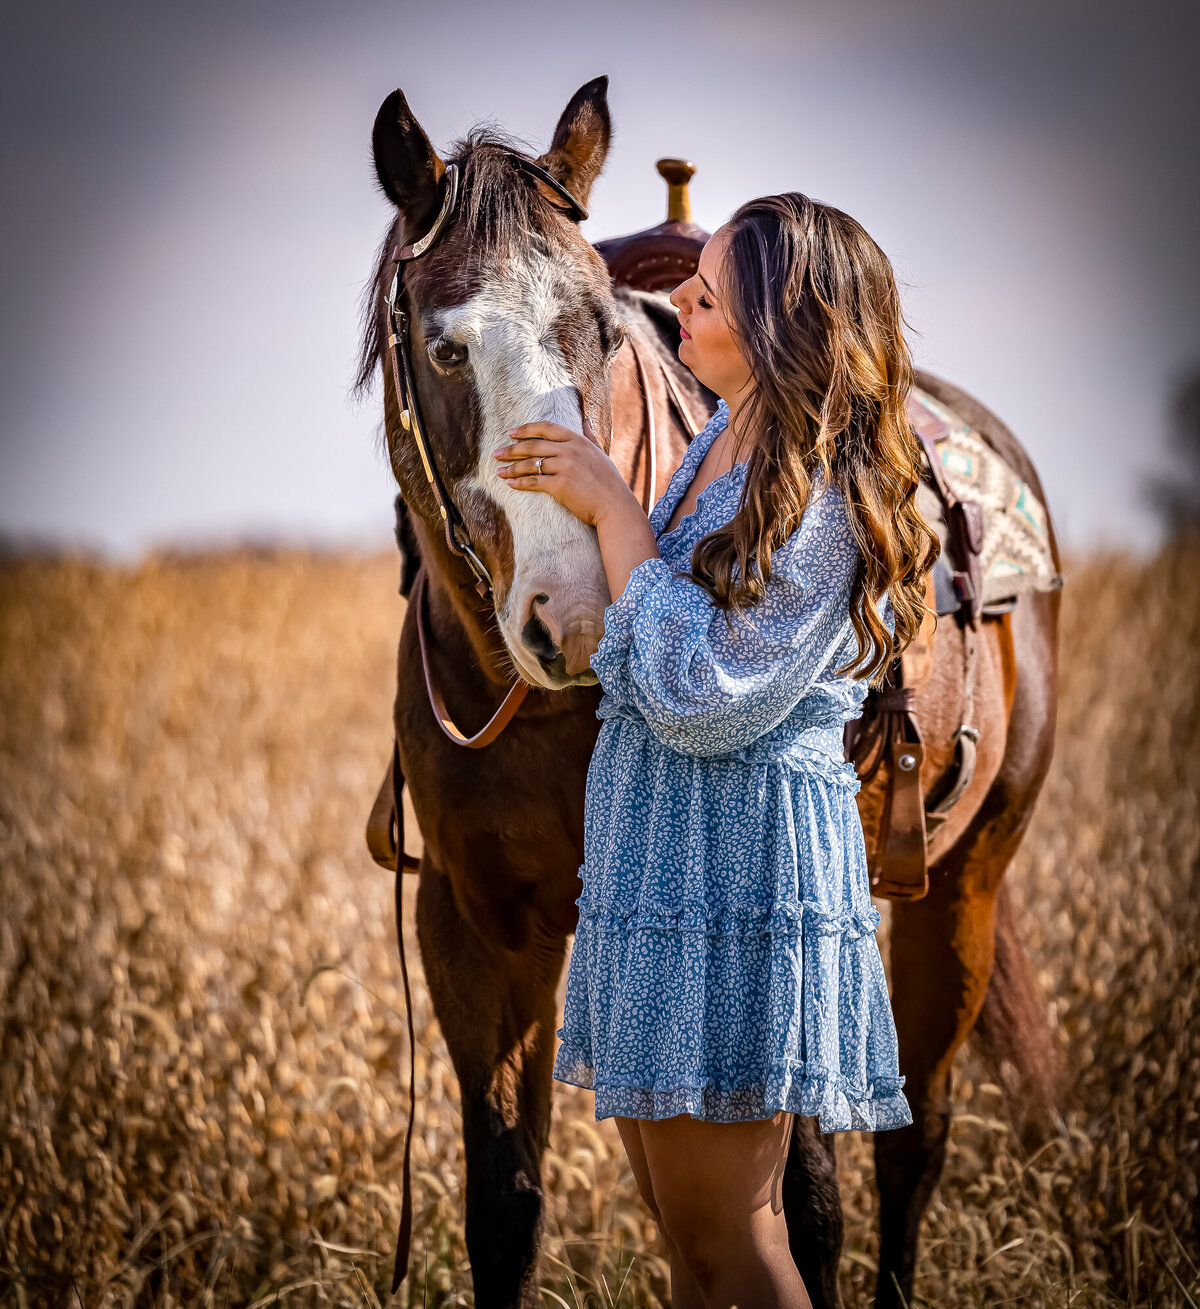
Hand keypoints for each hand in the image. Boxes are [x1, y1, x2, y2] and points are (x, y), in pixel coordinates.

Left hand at [492, 413, 639, 527]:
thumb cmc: (609, 482)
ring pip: (531, 464)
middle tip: (496, 453)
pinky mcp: (560, 485)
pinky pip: (534, 482)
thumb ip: (590, 435)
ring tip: (498, 470)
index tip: (511, 433)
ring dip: (511, 467)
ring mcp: (564, 467)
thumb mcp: (600, 453)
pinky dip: (520, 483)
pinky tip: (510, 484)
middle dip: (511, 449)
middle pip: (533, 445)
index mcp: (578, 440)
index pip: (546, 428)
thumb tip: (586, 418)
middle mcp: (569, 450)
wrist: (614, 506)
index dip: (526, 429)